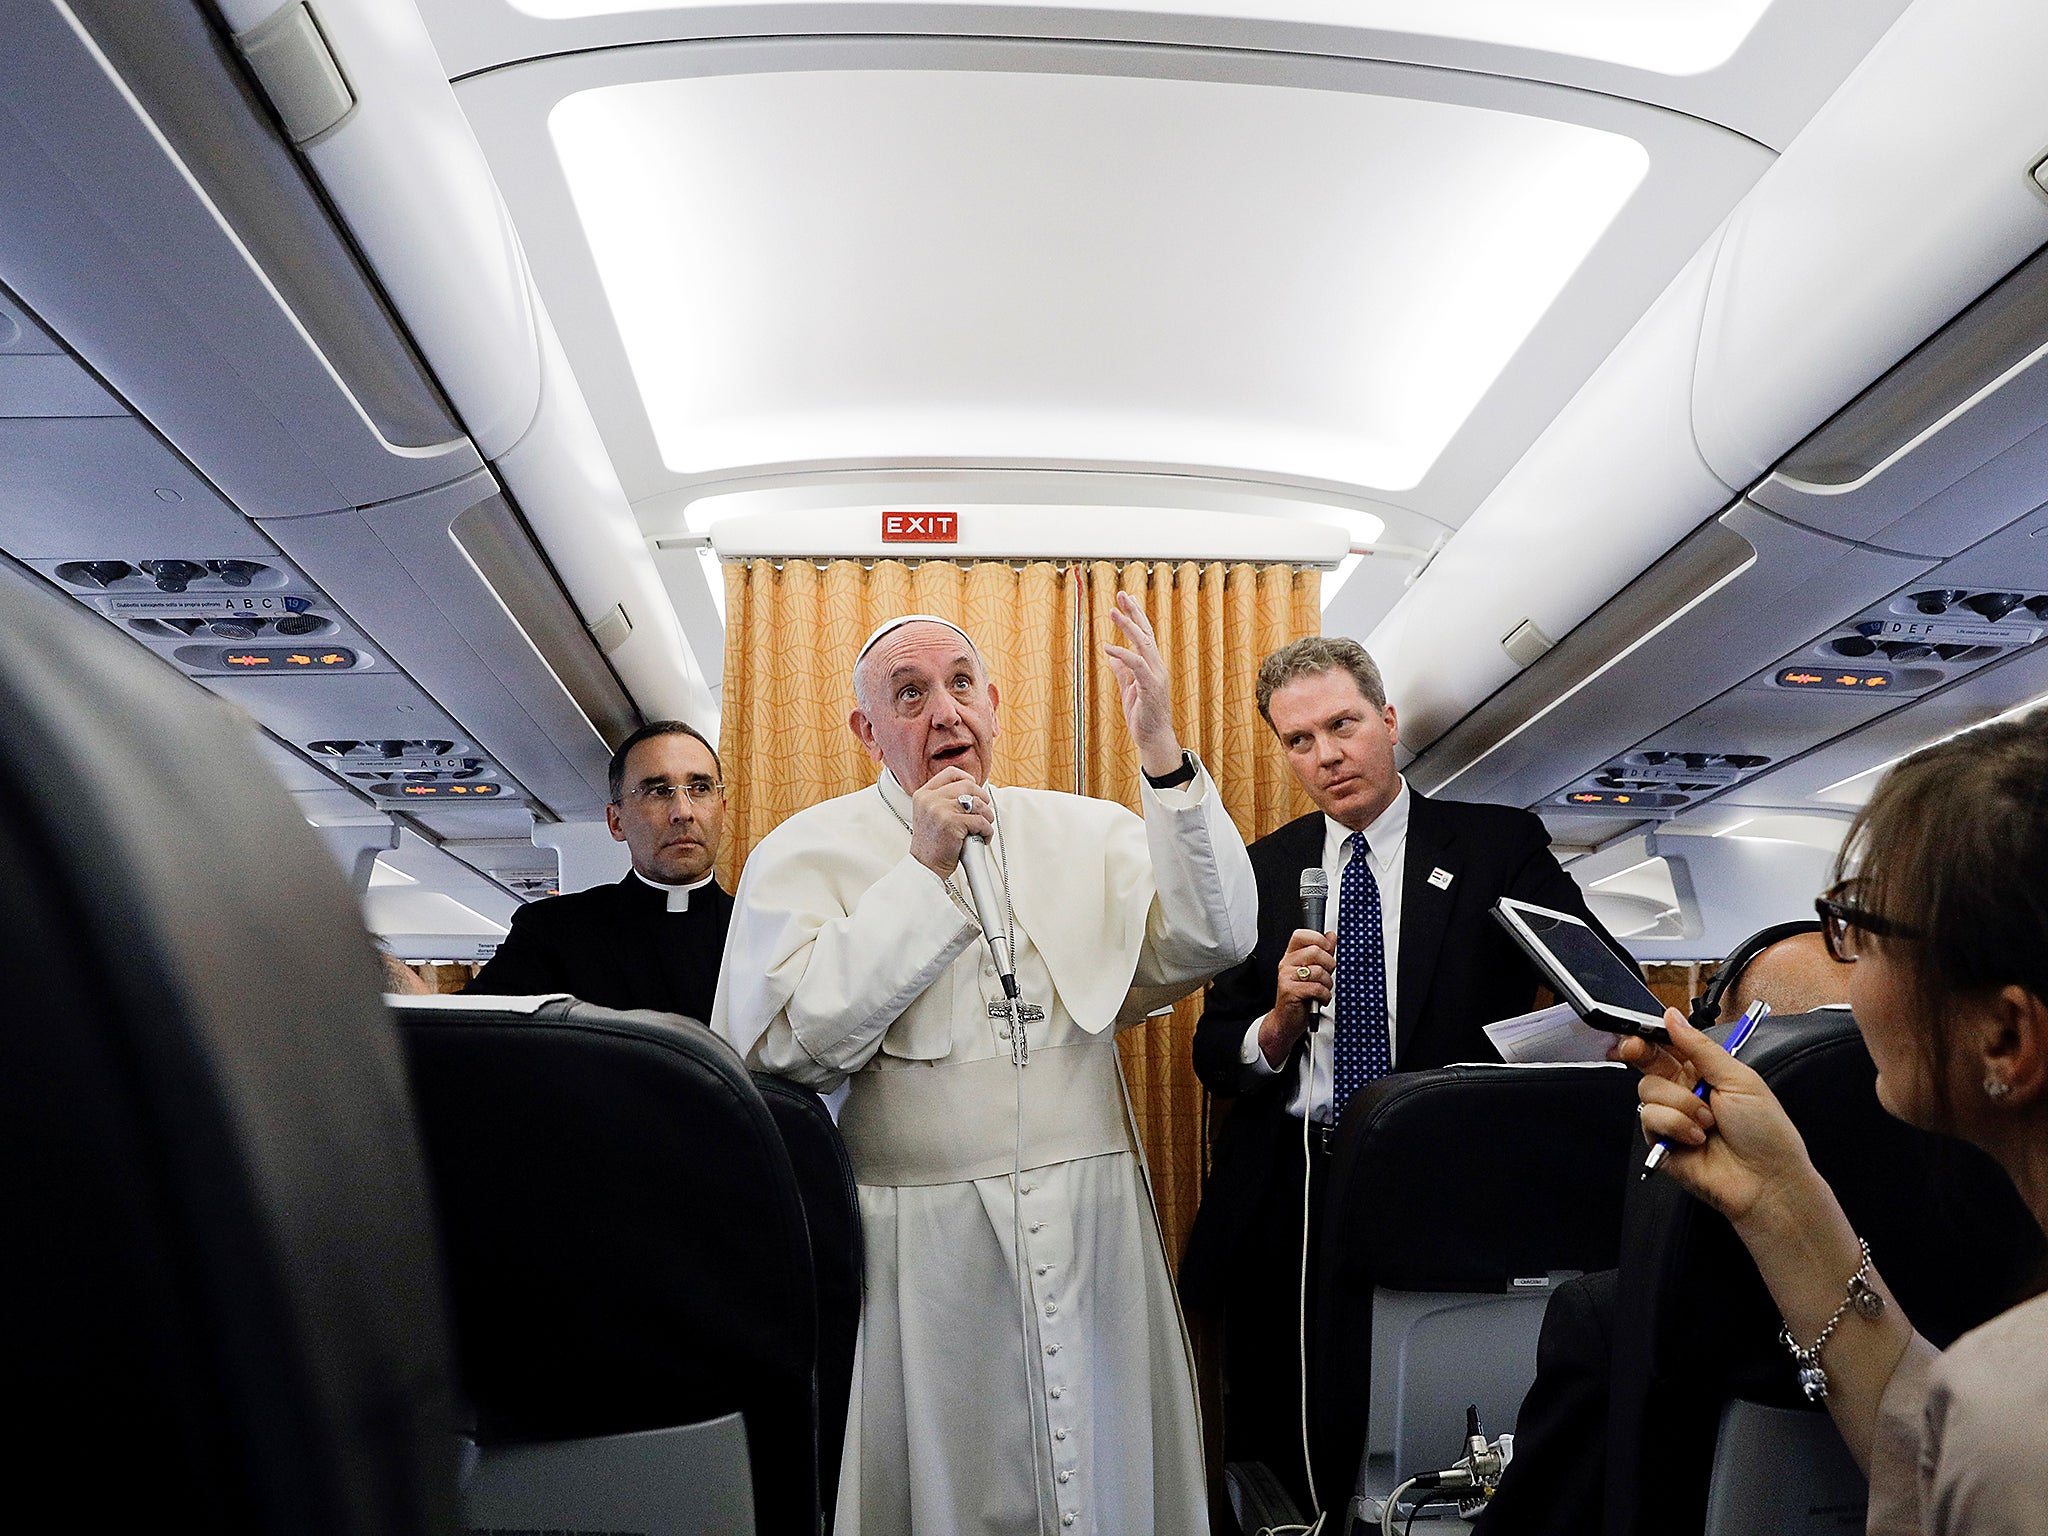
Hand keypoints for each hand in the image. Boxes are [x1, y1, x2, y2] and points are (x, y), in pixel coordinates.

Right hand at [908, 767, 992, 878]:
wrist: (925, 867)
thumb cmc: (933, 845)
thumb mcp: (931, 815)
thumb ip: (944, 800)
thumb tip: (973, 791)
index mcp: (923, 794)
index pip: (951, 773)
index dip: (968, 779)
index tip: (975, 791)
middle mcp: (929, 799)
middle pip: (968, 786)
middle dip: (982, 800)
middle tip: (983, 813)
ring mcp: (939, 810)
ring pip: (977, 803)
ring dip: (987, 816)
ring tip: (983, 827)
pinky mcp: (951, 823)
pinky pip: (980, 821)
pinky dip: (987, 831)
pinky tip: (982, 838)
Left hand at [1103, 592, 1181, 777]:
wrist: (1154, 738)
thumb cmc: (1143, 715)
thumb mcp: (1129, 689)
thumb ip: (1122, 671)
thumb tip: (1112, 655)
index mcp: (1152, 665)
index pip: (1145, 634)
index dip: (1135, 615)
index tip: (1125, 599)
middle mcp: (1157, 666)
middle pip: (1146, 632)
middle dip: (1134, 612)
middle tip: (1121, 594)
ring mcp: (1155, 675)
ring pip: (1143, 644)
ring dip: (1127, 626)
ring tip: (1113, 612)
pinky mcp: (1150, 687)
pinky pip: (1135, 665)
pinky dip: (1121, 653)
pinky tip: (1107, 647)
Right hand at [1259, 929, 1336, 1066]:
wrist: (1287, 1021)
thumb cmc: (1301, 997)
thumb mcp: (1313, 972)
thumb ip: (1323, 953)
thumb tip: (1331, 935)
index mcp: (1291, 956)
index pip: (1301, 935)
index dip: (1318, 939)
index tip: (1327, 950)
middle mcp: (1286, 964)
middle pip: (1315, 951)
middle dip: (1329, 964)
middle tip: (1327, 976)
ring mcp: (1286, 977)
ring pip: (1318, 971)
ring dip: (1328, 984)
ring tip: (1323, 990)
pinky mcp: (1289, 991)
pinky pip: (1316, 988)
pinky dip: (1324, 996)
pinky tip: (1320, 999)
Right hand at [1611, 1009, 1823, 1231]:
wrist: (1767, 1182)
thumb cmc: (1766, 1133)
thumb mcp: (1739, 1079)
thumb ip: (1700, 1048)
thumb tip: (1673, 1017)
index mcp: (1705, 1071)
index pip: (1670, 1044)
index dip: (1652, 1034)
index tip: (1641, 1029)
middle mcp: (1684, 1091)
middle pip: (1647, 1061)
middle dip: (1640, 1052)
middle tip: (1637, 1050)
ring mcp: (1671, 1116)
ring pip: (1648, 1090)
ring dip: (1680, 1104)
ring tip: (1707, 1122)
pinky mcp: (1661, 1141)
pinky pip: (1649, 1118)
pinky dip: (1674, 1125)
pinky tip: (1696, 1138)